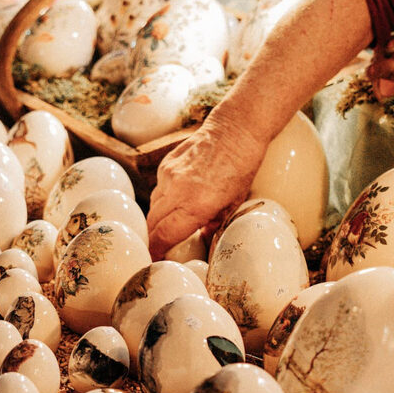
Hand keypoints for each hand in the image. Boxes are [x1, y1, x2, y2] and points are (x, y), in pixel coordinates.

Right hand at [147, 115, 266, 258]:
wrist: (235, 130)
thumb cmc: (241, 169)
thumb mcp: (233, 204)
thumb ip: (213, 226)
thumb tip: (203, 245)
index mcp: (196, 205)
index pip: (163, 236)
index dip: (156, 252)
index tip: (153, 262)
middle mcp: (177, 191)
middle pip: (152, 224)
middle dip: (153, 239)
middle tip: (158, 250)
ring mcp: (168, 176)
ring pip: (153, 207)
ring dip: (157, 220)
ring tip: (168, 228)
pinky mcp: (166, 165)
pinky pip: (158, 190)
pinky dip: (163, 200)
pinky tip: (176, 201)